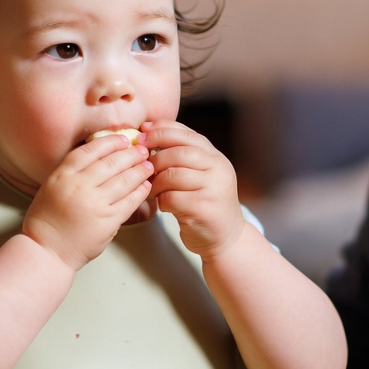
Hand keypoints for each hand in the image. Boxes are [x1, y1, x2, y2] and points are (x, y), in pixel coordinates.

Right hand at [22, 136, 153, 270]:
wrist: (47, 250)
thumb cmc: (47, 220)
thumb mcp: (52, 186)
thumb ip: (72, 172)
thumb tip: (101, 158)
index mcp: (63, 175)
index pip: (91, 150)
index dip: (111, 142)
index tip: (123, 139)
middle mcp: (79, 186)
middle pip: (111, 162)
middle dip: (131, 154)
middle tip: (142, 150)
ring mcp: (95, 204)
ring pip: (124, 180)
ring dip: (140, 170)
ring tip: (148, 166)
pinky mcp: (108, 221)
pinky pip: (130, 201)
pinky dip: (140, 191)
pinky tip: (146, 186)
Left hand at [142, 120, 244, 258]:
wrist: (226, 236)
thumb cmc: (205, 202)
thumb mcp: (200, 173)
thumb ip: (182, 154)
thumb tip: (148, 132)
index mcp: (215, 157)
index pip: (186, 135)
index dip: (161, 131)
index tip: (142, 135)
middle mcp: (218, 169)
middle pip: (179, 153)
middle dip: (155, 158)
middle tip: (143, 167)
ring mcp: (213, 188)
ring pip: (173, 175)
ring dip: (156, 182)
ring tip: (153, 189)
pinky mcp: (204, 209)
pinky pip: (172, 197)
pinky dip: (161, 200)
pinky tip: (163, 204)